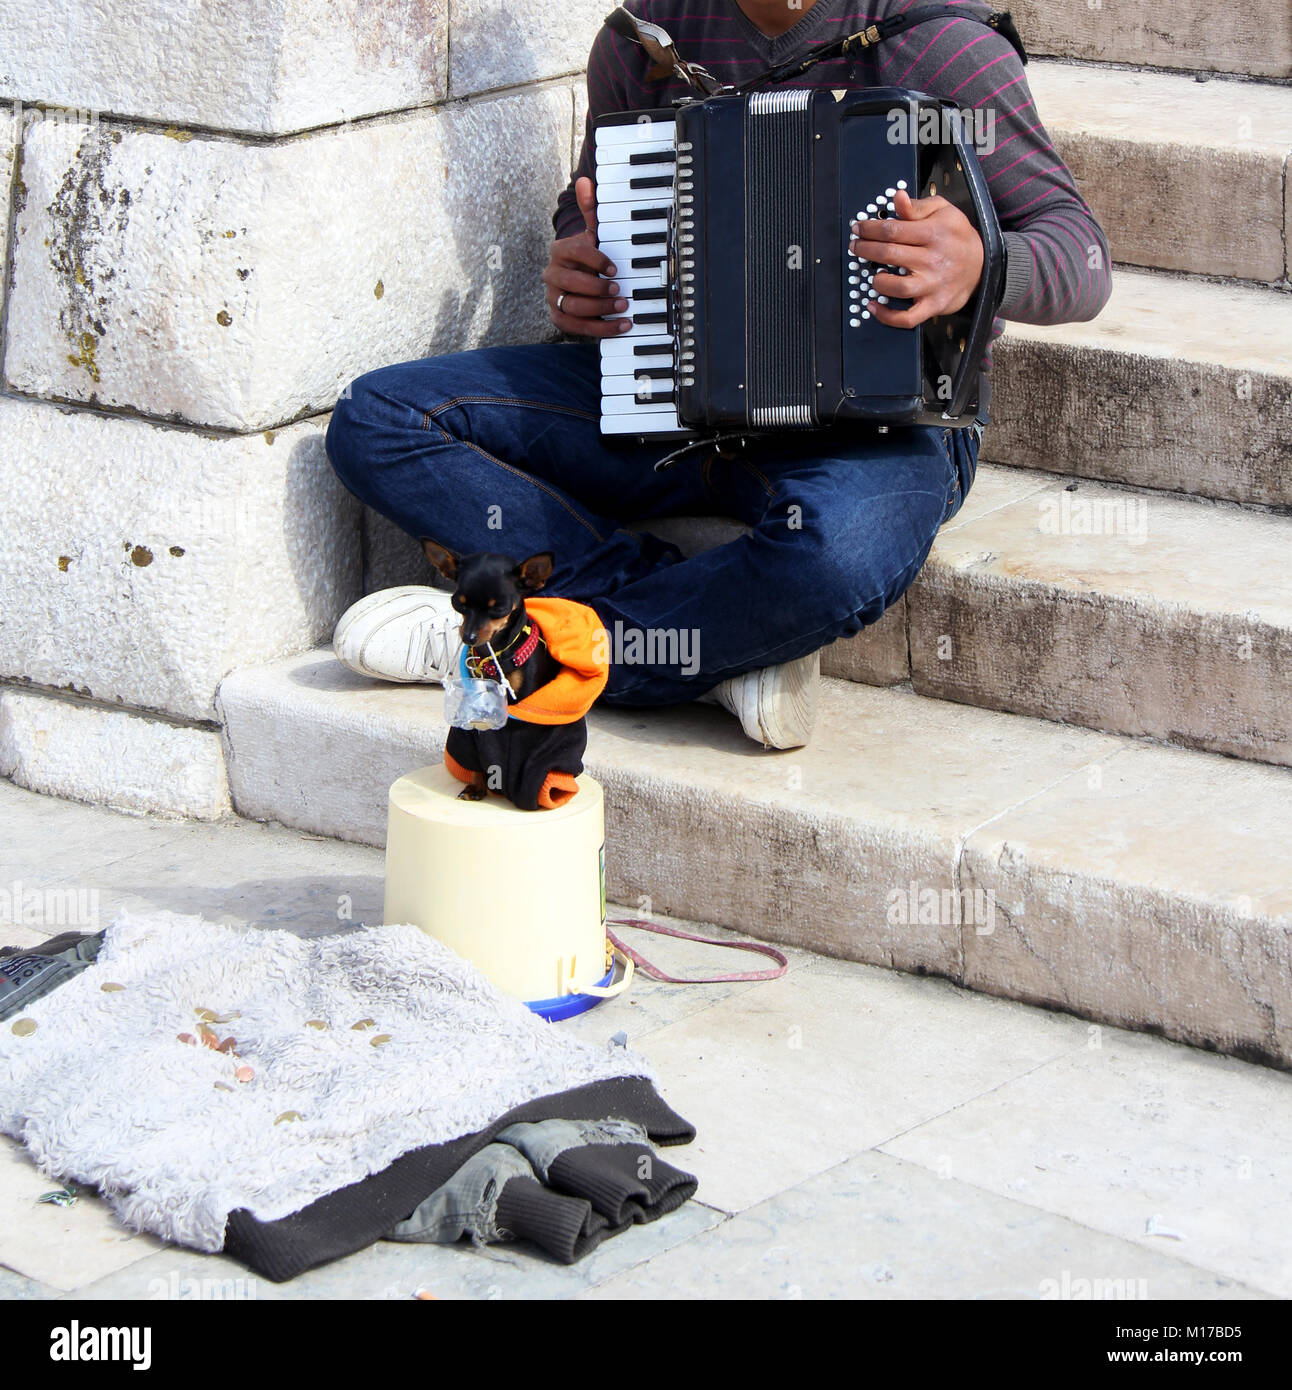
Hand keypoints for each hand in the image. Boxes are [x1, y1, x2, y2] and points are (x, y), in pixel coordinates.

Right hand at [543, 177, 632, 337]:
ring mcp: (554, 297)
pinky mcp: (559, 317)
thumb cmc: (588, 256)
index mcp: (559, 251)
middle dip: (597, 289)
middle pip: (571, 283)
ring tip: (623, 307)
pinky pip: (577, 327)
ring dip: (601, 310)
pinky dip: (602, 329)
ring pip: (574, 307)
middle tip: (620, 290)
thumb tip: (586, 181)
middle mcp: (552, 274)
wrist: (577, 278)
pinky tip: (622, 325)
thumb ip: (591, 210)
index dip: (595, 260)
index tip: (614, 268)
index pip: (574, 252)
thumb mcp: (592, 234)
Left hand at [848, 190, 983, 328]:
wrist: (982, 264)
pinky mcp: (933, 305)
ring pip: (896, 287)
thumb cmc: (957, 236)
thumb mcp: (943, 211)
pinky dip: (887, 316)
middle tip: (857, 247)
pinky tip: (874, 305)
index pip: (892, 229)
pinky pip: (907, 318)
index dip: (870, 229)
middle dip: (866, 250)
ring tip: (873, 275)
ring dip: (878, 281)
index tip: (859, 229)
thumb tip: (897, 197)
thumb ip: (917, 207)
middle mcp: (932, 259)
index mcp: (933, 233)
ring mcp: (933, 285)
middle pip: (889, 254)